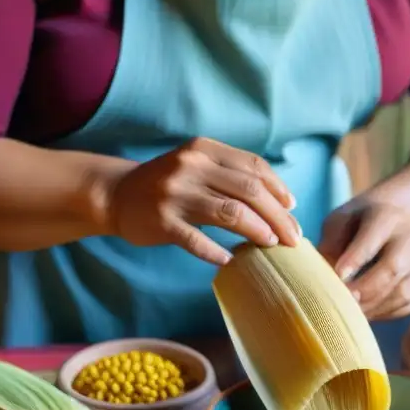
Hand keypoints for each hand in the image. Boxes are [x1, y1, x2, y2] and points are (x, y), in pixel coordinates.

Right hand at [109, 138, 299, 264]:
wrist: (115, 194)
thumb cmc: (167, 184)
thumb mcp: (197, 165)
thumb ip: (232, 174)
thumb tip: (282, 201)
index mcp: (204, 150)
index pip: (254, 167)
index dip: (279, 189)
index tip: (292, 209)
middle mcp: (191, 168)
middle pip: (249, 191)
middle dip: (278, 216)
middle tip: (293, 238)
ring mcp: (175, 195)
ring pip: (231, 213)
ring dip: (258, 232)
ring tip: (271, 245)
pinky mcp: (163, 222)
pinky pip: (198, 241)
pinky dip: (217, 252)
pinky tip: (230, 260)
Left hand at [318, 198, 409, 319]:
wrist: (393, 222)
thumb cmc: (356, 225)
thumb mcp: (338, 223)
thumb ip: (329, 247)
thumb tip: (321, 279)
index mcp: (385, 216)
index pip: (372, 238)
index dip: (355, 258)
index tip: (338, 275)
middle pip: (393, 268)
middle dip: (365, 290)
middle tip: (343, 303)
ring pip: (404, 292)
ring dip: (375, 307)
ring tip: (351, 313)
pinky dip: (388, 314)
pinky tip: (369, 311)